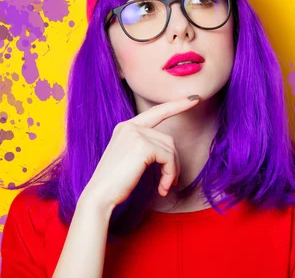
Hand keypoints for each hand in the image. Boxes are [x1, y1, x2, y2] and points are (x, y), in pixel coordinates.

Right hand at [82, 95, 199, 209]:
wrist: (99, 196)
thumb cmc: (115, 183)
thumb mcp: (131, 158)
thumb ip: (146, 147)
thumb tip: (170, 151)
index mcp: (126, 127)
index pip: (156, 112)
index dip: (176, 105)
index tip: (194, 98)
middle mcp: (130, 126)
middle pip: (167, 139)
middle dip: (173, 162)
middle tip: (172, 182)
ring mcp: (136, 134)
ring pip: (170, 149)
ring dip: (172, 171)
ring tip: (165, 187)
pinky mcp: (143, 146)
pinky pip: (168, 158)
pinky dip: (169, 174)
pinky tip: (162, 188)